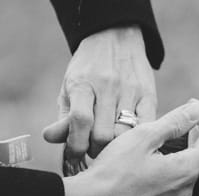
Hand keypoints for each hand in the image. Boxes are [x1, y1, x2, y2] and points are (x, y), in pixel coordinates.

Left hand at [43, 26, 155, 168]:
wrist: (115, 37)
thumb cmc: (87, 70)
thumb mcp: (69, 87)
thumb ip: (63, 116)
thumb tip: (49, 138)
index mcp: (83, 84)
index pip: (80, 120)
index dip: (76, 145)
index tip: (74, 154)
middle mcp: (108, 86)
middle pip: (103, 134)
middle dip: (95, 150)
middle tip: (92, 149)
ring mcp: (130, 90)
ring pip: (124, 134)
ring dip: (114, 147)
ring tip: (108, 145)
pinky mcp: (149, 95)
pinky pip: (146, 126)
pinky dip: (136, 138)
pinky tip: (128, 138)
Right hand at [57, 100, 198, 195]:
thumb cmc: (114, 170)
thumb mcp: (144, 136)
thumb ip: (175, 121)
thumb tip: (198, 109)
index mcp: (187, 170)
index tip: (193, 109)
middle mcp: (186, 189)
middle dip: (193, 133)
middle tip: (175, 117)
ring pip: (185, 167)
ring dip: (178, 150)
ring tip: (155, 138)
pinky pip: (172, 181)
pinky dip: (166, 166)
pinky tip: (146, 159)